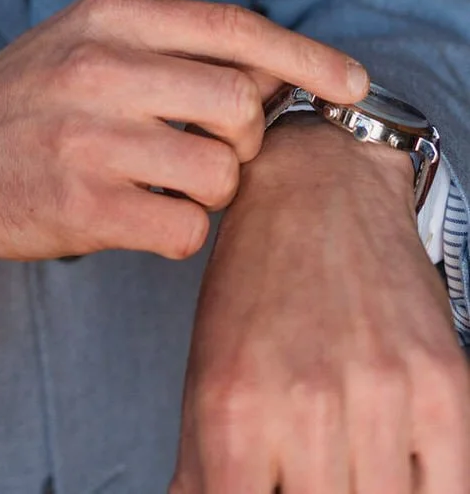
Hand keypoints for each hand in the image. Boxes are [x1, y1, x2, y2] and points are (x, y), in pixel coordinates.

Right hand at [0, 0, 366, 261]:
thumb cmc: (35, 96)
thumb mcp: (92, 39)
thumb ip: (173, 45)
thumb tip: (275, 69)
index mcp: (109, 15)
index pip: (232, 27)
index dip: (303, 56)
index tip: (349, 82)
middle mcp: (99, 66)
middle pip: (239, 106)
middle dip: (242, 140)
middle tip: (207, 150)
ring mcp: (88, 135)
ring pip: (219, 173)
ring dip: (210, 191)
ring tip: (164, 184)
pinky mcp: (81, 204)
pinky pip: (186, 229)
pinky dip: (180, 232)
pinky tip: (143, 217)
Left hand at [171, 118, 469, 491]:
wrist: (321, 186)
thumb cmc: (256, 280)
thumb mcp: (207, 368)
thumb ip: (203, 464)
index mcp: (233, 408)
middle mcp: (306, 405)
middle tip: (307, 477)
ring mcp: (381, 395)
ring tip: (348, 468)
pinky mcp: (442, 384)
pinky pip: (449, 492)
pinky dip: (425, 492)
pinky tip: (397, 470)